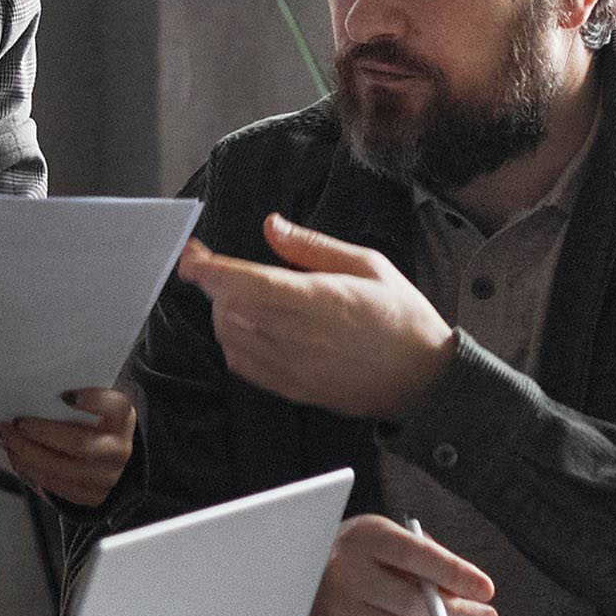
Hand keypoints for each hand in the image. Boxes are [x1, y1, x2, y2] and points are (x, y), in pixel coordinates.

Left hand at [0, 387, 134, 506]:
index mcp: (122, 418)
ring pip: (62, 468)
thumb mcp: (90, 404)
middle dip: (41, 432)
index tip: (65, 395)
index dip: (93, 400)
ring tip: (9, 439)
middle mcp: (119, 449)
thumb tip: (28, 393)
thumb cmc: (90, 422)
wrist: (105, 454)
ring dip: (27, 453)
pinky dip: (31, 470)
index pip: (115, 406)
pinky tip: (17, 457)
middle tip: (17, 422)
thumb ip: (68, 398)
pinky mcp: (92, 496)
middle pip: (79, 443)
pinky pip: (56, 486)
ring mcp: (108, 476)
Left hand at [177, 217, 456, 420]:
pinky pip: (243, 366)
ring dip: (225, 312)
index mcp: (316, 297)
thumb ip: (312, 245)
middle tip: (231, 270)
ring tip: (248, 298)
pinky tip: (255, 329)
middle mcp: (297, 334)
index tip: (191, 254)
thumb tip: (271, 225)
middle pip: (226, 307)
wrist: (424, 379)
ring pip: (230, 336)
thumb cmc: (401, 317)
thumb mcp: (367, 264)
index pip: (241, 281)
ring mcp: (292, 366)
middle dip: (217, 284)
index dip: (206, 267)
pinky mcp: (292, 389)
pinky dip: (235, 343)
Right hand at [309, 514, 495, 615]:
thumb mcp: (385, 535)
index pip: (416, 556)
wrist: (298, 568)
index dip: (456, 574)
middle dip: (462, 615)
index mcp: (364, 538)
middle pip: (414, 604)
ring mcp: (340, 614)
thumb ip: (424, 556)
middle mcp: (347, 575)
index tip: (486, 588)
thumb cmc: (357, 552)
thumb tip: (467, 591)